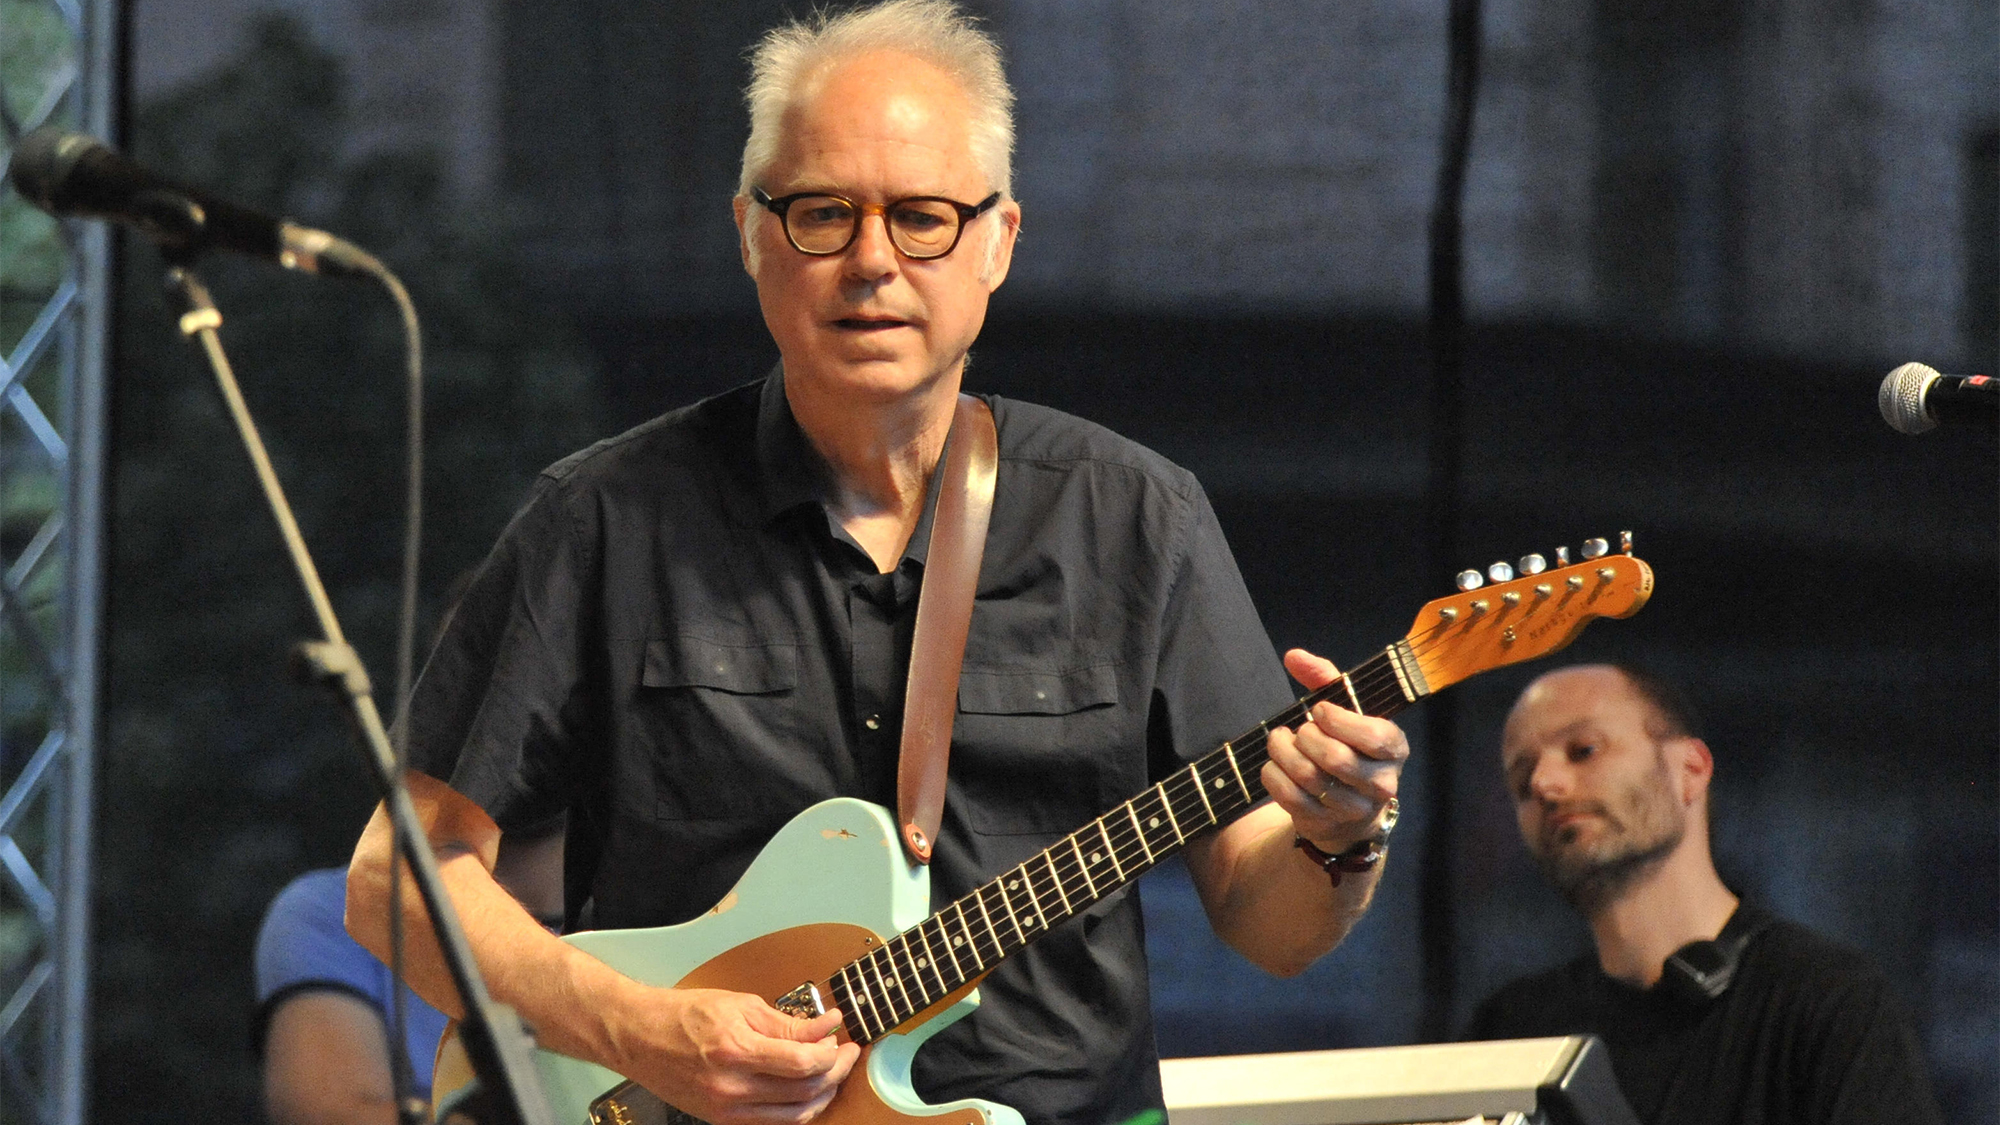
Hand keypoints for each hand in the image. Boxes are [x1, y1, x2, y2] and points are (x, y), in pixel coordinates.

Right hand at [617, 986, 860, 1124]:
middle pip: (804, 1092)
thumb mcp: (740, 1005)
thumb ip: (786, 1023)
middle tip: (845, 1052)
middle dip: (835, 1072)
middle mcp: (731, 1087)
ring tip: (831, 1072)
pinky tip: (805, 1089)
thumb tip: (825, 1027)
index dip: (832, 1052)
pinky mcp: (722, 1120)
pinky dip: (796, 1108)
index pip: (802, 1062)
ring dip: (822, 1094)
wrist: (638, 1037)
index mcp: (735, 1051)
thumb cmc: (683, 1015)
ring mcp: (726, 1110)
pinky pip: (773, 1122)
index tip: (842, 1037)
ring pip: (794, 1115)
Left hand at [1261, 649, 1408, 854]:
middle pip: (1335, 758)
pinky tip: (1275, 763)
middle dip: (1306, 737)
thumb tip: (1293, 656)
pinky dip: (1273, 774)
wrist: (1349, 810)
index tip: (1319, 711)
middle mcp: (1381, 783)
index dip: (1338, 720)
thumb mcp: (1346, 711)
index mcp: (1395, 749)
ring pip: (1309, 777)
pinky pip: (1289, 796)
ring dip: (1283, 752)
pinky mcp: (1325, 823)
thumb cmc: (1349, 746)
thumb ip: (1324, 679)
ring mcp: (1353, 808)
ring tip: (1280, 741)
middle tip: (1300, 730)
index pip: (1373, 736)